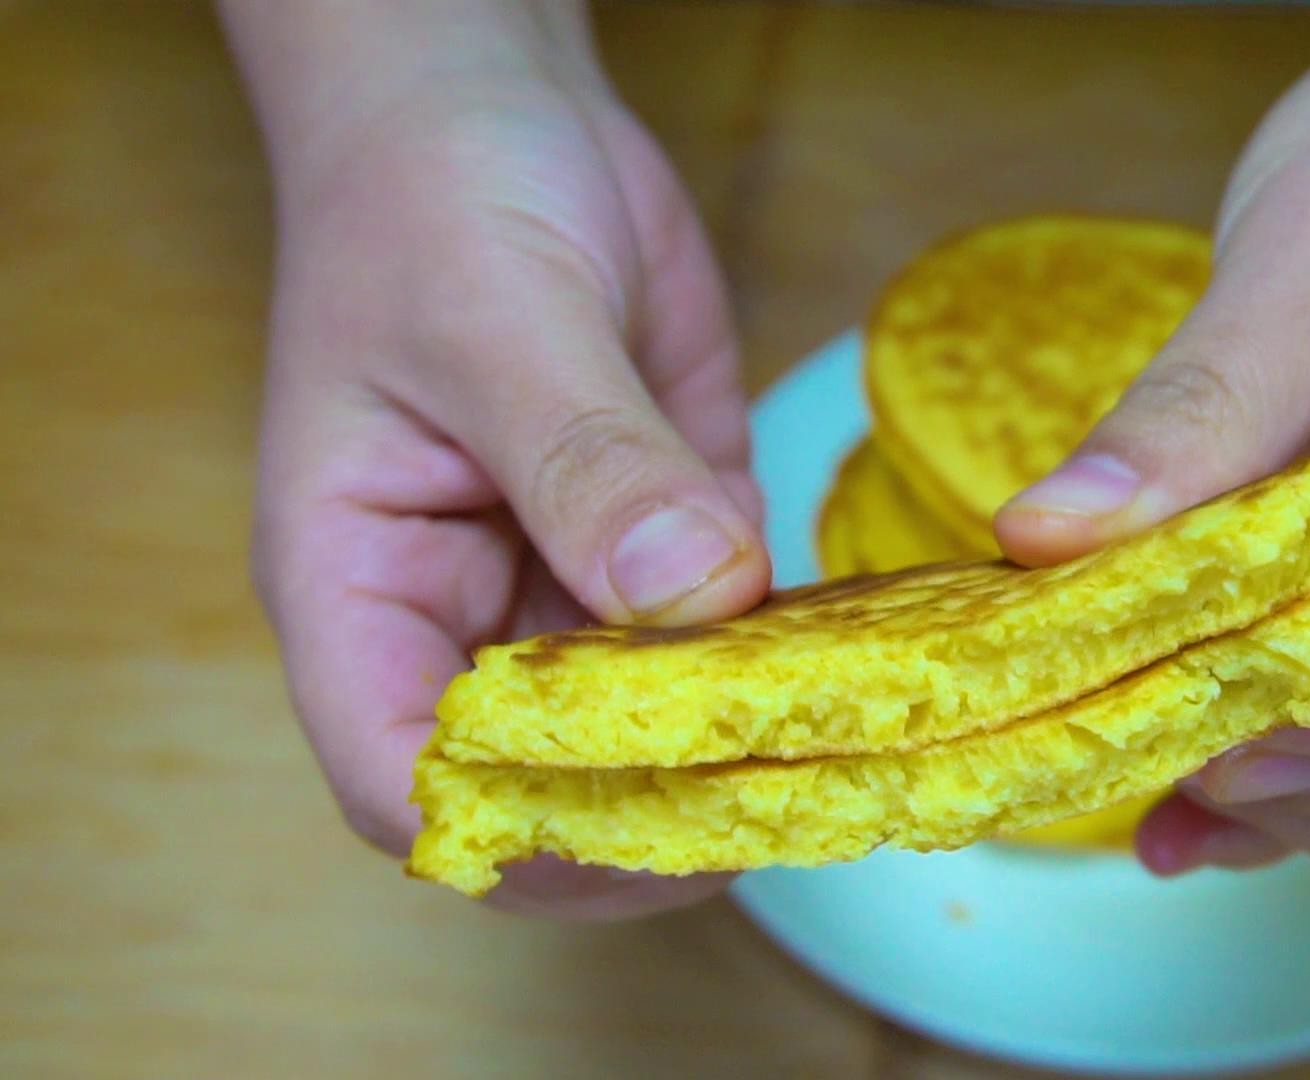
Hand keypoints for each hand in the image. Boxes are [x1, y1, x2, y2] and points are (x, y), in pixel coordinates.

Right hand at [228, 2, 766, 916]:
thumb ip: (588, 462)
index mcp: (360, 586)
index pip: (406, 778)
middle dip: (650, 816)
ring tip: (851, 754)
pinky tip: (871, 665)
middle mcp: (461, 611)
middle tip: (785, 805)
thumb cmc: (434, 200)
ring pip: (648, 727)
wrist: (497, 114)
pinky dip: (789, 662)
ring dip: (738, 749)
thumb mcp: (499, 320)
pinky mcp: (665, 539)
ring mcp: (567, 582)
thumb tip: (696, 594)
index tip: (650, 829)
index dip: (516, 832)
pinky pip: (726, 635)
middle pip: (542, 783)